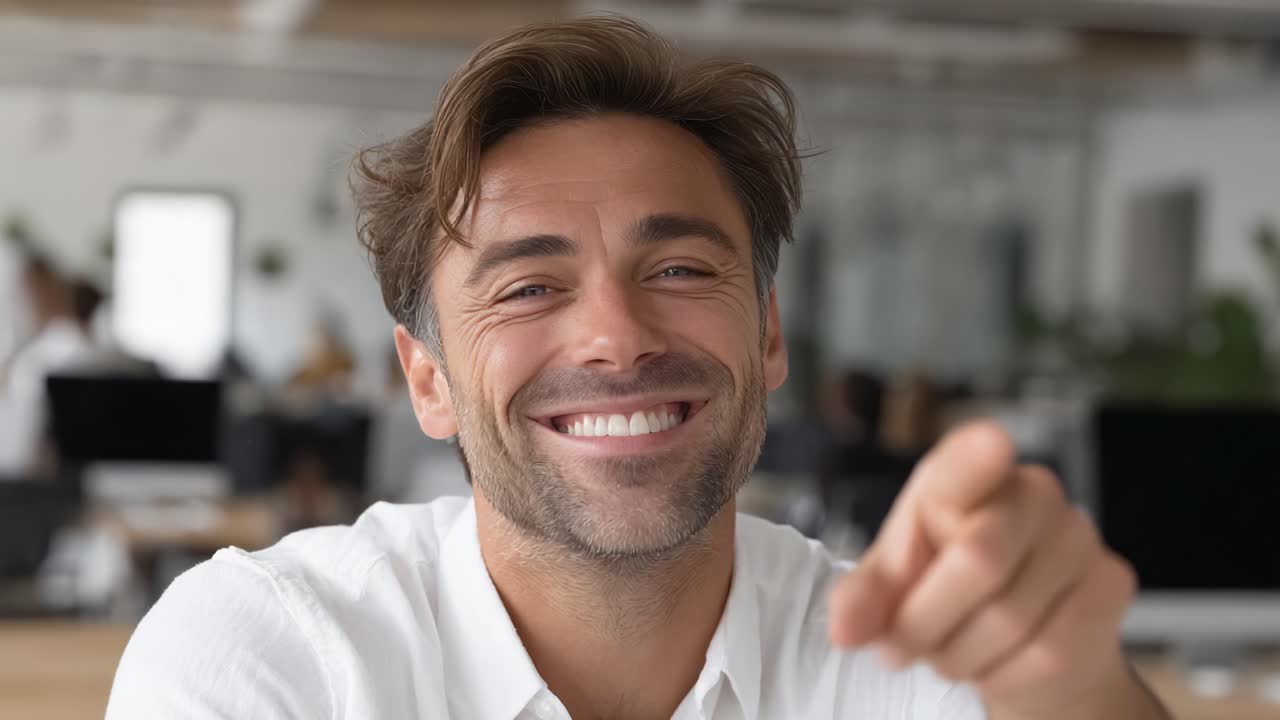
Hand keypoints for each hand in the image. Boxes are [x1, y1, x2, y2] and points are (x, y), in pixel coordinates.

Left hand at [827, 421, 1149, 717]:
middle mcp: (1031, 490)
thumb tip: (844, 630)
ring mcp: (1078, 534)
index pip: (969, 460)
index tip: (992, 445)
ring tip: (943, 656)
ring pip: (1010, 616)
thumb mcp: (893, 587)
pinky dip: (1004, 675)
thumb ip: (864, 599)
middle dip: (925, 621)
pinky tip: (988, 669)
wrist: (1020, 646)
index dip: (979, 456)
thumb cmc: (946, 592)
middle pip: (981, 557)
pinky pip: (1050, 648)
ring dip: (959, 655)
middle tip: (898, 649)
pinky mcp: (1111, 584)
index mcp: (965, 473)